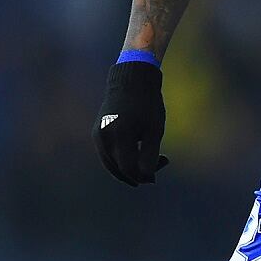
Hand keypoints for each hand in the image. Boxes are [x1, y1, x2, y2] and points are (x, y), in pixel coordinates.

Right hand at [97, 59, 168, 184]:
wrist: (130, 80)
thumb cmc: (147, 104)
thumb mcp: (154, 130)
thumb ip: (150, 156)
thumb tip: (147, 180)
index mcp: (119, 135)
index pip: (129, 169)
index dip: (146, 174)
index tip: (164, 162)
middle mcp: (103, 138)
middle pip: (121, 169)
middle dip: (141, 172)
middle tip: (163, 160)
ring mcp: (97, 136)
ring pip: (113, 165)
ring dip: (131, 167)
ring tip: (153, 158)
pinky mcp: (96, 134)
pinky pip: (108, 155)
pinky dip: (123, 159)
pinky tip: (140, 152)